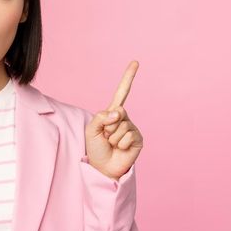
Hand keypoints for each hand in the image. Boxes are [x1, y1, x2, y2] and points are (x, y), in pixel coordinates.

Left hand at [84, 61, 143, 180]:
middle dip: (108, 126)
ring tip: (112, 145)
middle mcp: (124, 118)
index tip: (136, 62)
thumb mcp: (91, 129)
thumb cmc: (95, 149)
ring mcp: (132, 128)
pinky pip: (128, 135)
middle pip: (118, 111)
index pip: (122, 92)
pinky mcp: (138, 139)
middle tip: (106, 137)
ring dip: (113, 138)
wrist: (103, 168)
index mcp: (113, 113)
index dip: (129, 77)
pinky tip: (120, 149)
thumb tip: (119, 113)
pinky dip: (120, 144)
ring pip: (122, 126)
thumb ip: (102, 116)